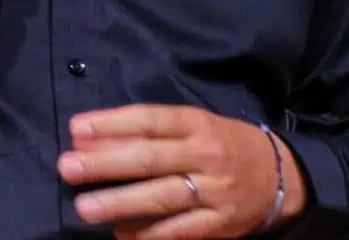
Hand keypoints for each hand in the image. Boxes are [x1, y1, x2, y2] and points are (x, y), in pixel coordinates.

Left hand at [58, 104, 304, 237]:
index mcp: (196, 123)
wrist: (280, 175)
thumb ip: (148, 131)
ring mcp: (213, 191)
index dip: (112, 123)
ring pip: (162, 196)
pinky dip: (150, 234)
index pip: (150, 120)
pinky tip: (121, 235)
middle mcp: (205, 154)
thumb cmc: (223, 144)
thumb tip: (91, 137)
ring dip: (121, 202)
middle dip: (106, 163)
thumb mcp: (194, 126)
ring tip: (85, 207)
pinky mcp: (219, 224)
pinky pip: (180, 231)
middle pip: (151, 157)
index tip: (75, 128)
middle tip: (68, 167)